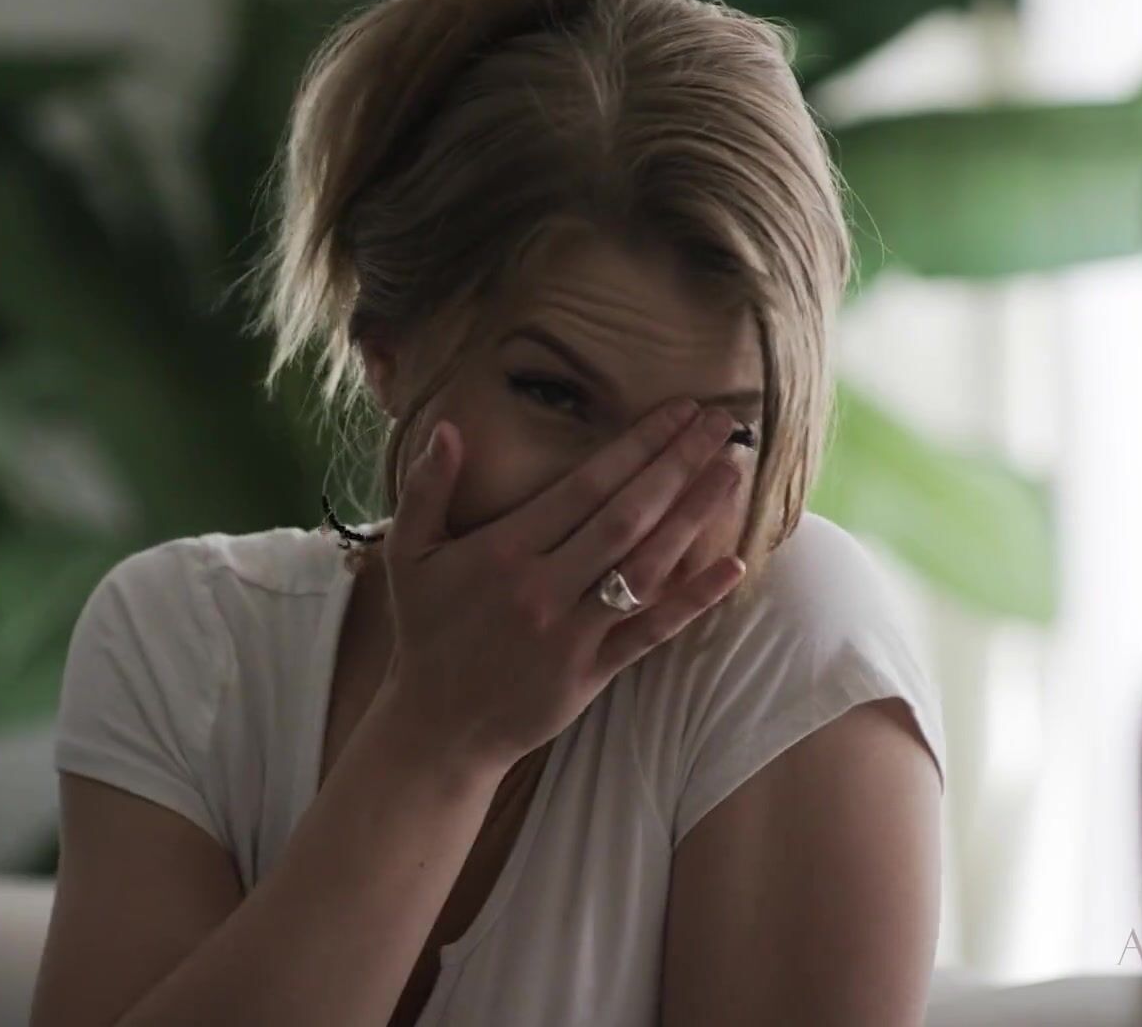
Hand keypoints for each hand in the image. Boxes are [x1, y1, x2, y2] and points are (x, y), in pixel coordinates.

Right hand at [375, 398, 750, 773]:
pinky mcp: (592, 672)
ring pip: (645, 566)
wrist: (436, 728)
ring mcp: (571, 632)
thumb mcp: (408, 556)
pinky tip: (733, 566)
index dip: (637, 445)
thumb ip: (426, 489)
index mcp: (504, 550)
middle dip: (677, 465)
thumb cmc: (426, 632)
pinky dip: (693, 600)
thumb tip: (448, 428)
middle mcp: (543, 587)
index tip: (677, 412)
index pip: (585, 486)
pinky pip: (651, 632)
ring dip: (694, 517)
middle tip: (721, 426)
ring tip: (731, 474)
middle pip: (626, 516)